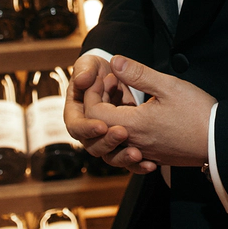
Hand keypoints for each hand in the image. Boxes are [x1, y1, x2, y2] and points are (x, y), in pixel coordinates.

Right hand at [64, 54, 155, 173]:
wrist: (111, 73)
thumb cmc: (95, 68)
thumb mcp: (89, 64)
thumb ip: (85, 69)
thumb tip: (82, 80)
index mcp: (76, 113)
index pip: (76, 127)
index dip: (88, 128)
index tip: (102, 125)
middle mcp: (88, 129)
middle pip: (93, 146)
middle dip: (107, 142)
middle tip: (123, 134)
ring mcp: (105, 137)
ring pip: (110, 155)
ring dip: (123, 157)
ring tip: (139, 154)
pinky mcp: (121, 140)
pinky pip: (126, 155)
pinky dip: (137, 163)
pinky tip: (151, 164)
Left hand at [86, 55, 215, 171]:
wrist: (218, 141)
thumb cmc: (196, 112)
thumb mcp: (168, 85)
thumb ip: (138, 74)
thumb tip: (114, 61)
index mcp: (133, 125)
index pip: (94, 114)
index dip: (94, 93)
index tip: (107, 77)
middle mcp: (133, 143)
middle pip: (99, 128)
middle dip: (101, 102)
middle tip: (115, 83)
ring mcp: (143, 152)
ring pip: (112, 139)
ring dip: (112, 116)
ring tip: (126, 97)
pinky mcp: (153, 156)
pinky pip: (127, 146)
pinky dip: (124, 129)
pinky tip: (138, 114)